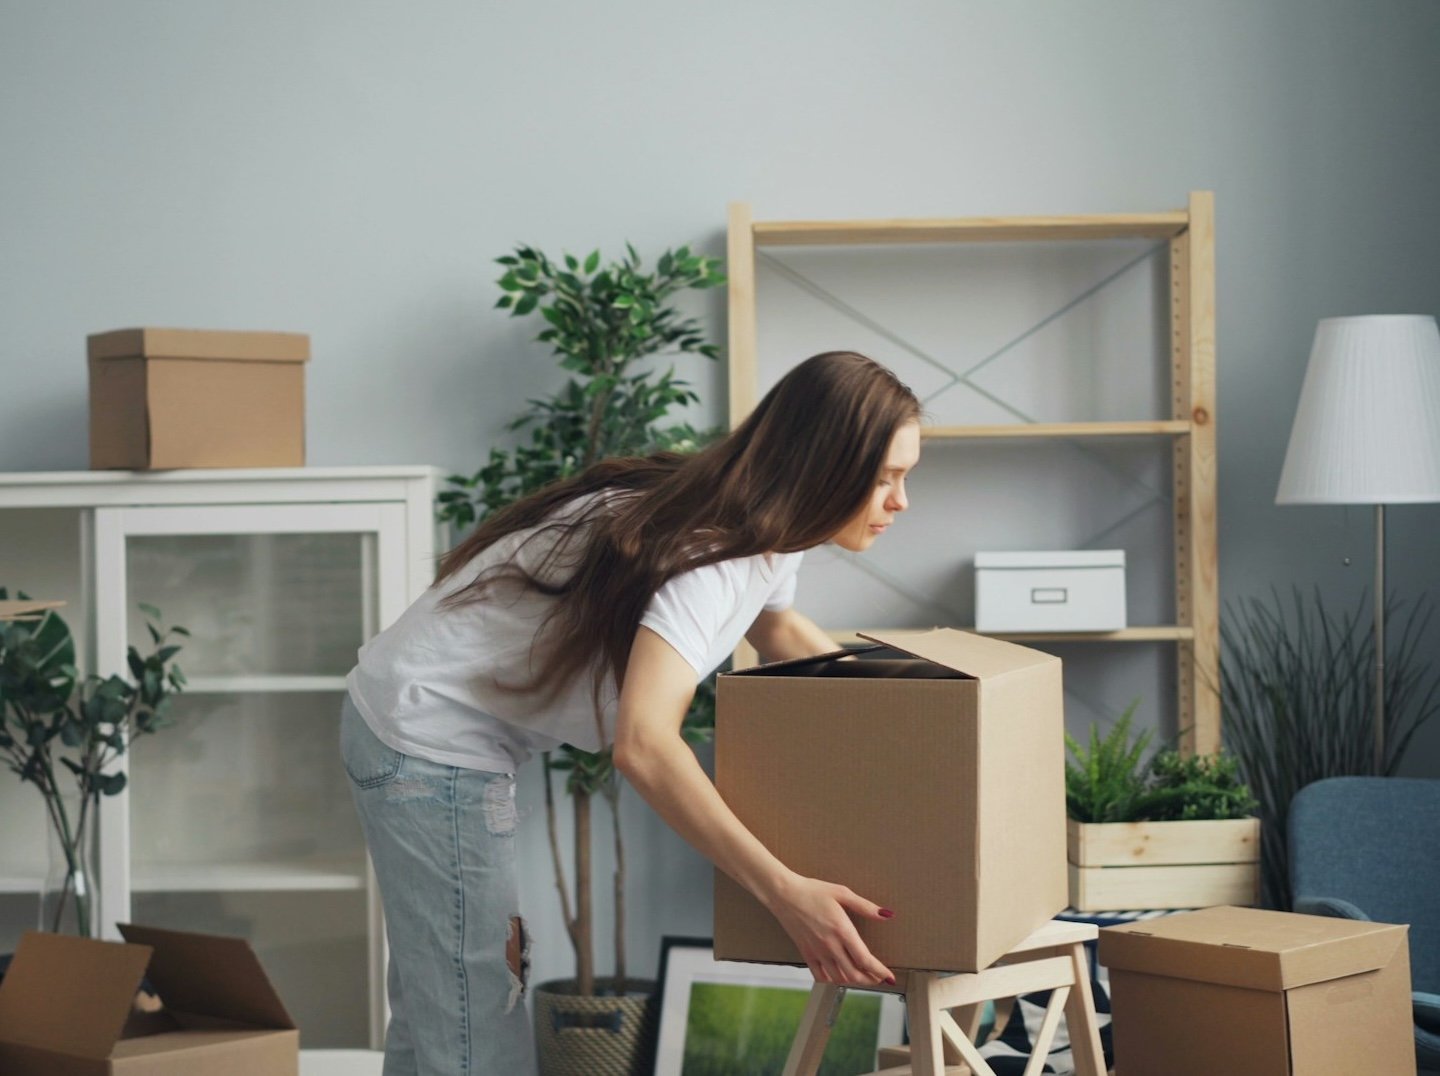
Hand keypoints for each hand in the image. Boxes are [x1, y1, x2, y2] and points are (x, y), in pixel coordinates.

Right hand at [765, 873, 895, 985]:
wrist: (784, 894)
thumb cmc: (813, 890)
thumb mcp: (842, 893)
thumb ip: (865, 906)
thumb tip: (887, 914)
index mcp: (842, 930)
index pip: (865, 960)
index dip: (879, 971)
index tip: (889, 977)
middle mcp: (830, 945)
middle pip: (854, 974)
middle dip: (870, 980)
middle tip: (878, 978)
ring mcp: (817, 952)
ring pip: (839, 978)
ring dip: (853, 981)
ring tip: (862, 977)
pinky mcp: (806, 953)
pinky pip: (820, 976)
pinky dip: (832, 980)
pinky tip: (838, 976)